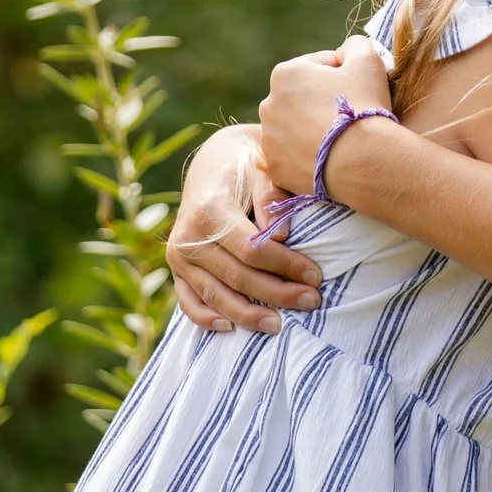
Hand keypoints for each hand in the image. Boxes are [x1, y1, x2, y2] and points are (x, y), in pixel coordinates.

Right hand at [166, 126, 321, 333]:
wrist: (213, 162)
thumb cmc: (248, 164)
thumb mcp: (262, 168)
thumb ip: (271, 198)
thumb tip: (282, 236)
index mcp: (211, 209)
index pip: (252, 250)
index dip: (286, 265)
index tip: (316, 276)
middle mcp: (188, 235)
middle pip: (237, 277)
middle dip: (277, 293)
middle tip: (312, 302)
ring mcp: (178, 255)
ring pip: (215, 295)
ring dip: (248, 315)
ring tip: (279, 326)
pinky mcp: (176, 268)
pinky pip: (188, 301)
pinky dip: (206, 318)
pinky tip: (230, 329)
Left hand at [258, 37, 392, 194]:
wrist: (362, 162)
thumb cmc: (364, 105)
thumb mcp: (368, 59)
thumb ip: (355, 45)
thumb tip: (347, 51)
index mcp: (285, 74)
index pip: (319, 66)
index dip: (344, 74)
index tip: (360, 88)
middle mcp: (268, 105)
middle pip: (304, 98)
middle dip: (324, 102)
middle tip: (352, 114)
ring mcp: (269, 140)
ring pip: (297, 128)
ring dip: (314, 129)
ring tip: (342, 139)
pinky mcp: (276, 169)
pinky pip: (294, 157)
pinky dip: (309, 156)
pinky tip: (331, 158)